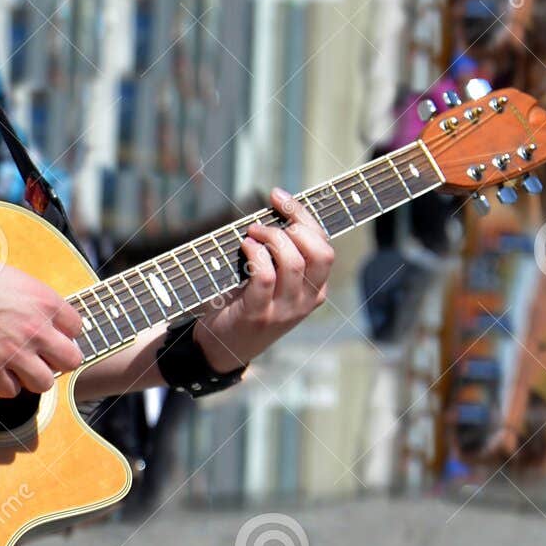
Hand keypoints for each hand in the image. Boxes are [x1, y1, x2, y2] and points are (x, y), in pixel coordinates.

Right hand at [0, 246, 83, 396]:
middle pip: (71, 361)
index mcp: (46, 302)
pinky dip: (4, 384)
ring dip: (32, 377)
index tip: (48, 333)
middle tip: (39, 355)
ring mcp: (14, 352)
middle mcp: (36, 329)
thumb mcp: (16, 280)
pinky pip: (11, 392)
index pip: (77, 329)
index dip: (62, 333)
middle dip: (56, 360)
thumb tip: (47, 322)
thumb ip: (37, 303)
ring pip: (44, 383)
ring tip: (17, 366)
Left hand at [196, 188, 333, 370]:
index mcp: (315, 290)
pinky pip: (265, 276)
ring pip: (293, 262)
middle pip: (319, 252)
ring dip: (271, 238)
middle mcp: (306, 301)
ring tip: (252, 233)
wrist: (220, 349)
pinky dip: (255, 255)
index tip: (279, 197)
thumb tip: (275, 211)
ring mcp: (284, 310)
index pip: (324, 246)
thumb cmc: (244, 305)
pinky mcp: (258, 314)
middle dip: (294, 225)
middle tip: (264, 222)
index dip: (304, 216)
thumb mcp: (273, 284)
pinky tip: (244, 247)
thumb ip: (281, 256)